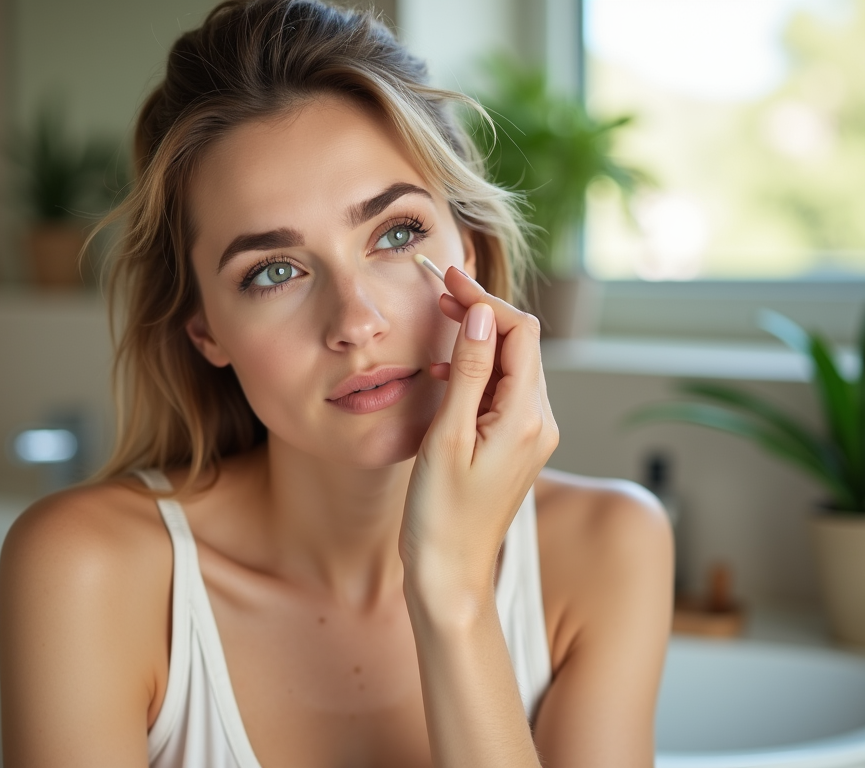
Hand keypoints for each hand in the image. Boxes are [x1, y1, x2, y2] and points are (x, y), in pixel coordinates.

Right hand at [400, 266, 558, 609]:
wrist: (451, 575)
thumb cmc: (441, 515)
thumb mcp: (447, 437)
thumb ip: (469, 373)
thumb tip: (480, 317)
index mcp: (527, 417)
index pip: (519, 333)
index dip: (485, 300)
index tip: (448, 280)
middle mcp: (539, 422)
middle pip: (520, 345)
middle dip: (483, 313)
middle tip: (439, 293)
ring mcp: (530, 436)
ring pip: (511, 366)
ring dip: (479, 340)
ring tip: (438, 325)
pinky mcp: (515, 446)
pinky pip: (503, 393)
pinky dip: (477, 371)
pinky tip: (446, 374)